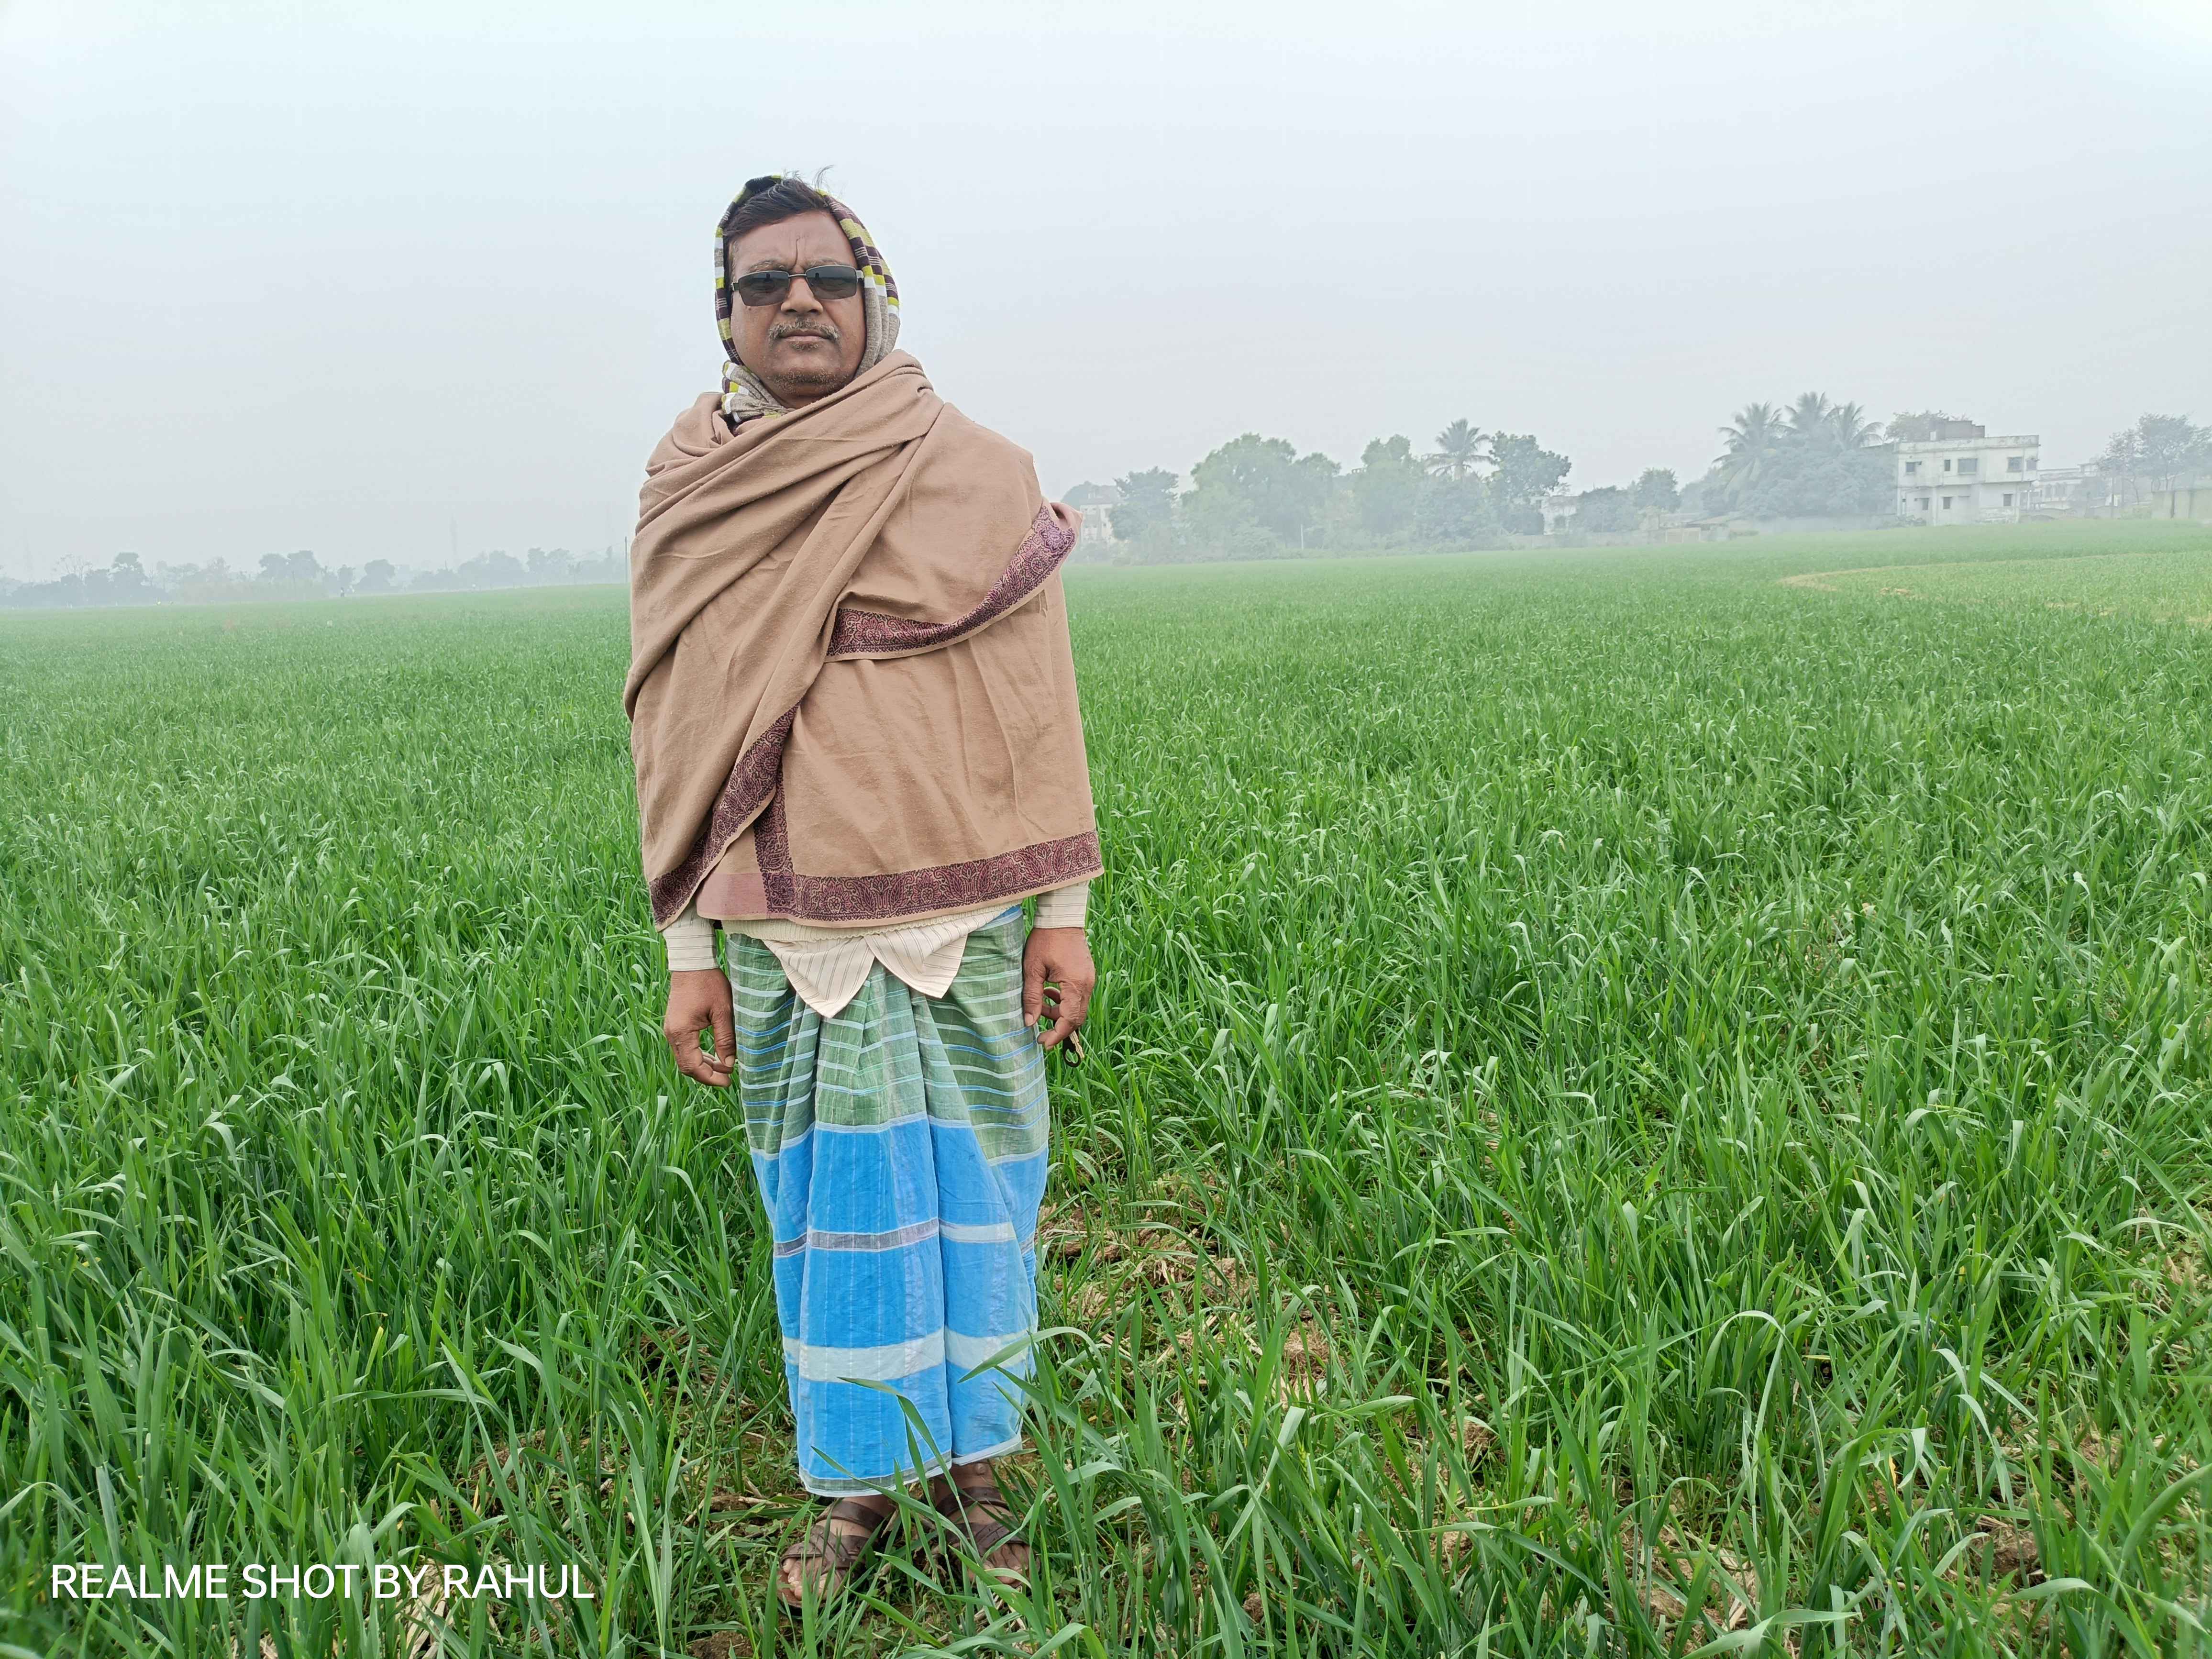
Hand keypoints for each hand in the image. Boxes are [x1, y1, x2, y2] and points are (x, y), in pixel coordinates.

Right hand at [664, 969, 734, 1086]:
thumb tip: (730, 1063)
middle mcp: (672, 1034)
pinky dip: (698, 1055)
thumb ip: (726, 1039)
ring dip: (703, 1066)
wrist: (692, 963)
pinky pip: (685, 1048)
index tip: (729, 1081)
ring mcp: (671, 1029)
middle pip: (687, 1066)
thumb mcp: (723, 1011)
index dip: (711, 1078)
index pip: (693, 1067)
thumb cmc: (708, 983)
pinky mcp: (675, 1025)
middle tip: (728, 1078)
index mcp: (682, 1032)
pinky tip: (714, 1056)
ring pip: (685, 1058)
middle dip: (707, 1075)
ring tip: (724, 1068)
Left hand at [1022, 927, 1093, 1052]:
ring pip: (1077, 1008)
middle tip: (1040, 1032)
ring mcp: (1089, 979)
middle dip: (1058, 1028)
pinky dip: (1064, 1001)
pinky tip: (1050, 992)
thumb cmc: (1045, 939)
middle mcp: (1086, 984)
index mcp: (1074, 984)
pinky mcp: (1086, 975)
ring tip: (1041, 1004)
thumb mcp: (1032, 969)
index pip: (1069, 1020)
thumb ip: (1031, 997)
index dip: (1056, 1035)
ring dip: (1060, 1013)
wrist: (1062, 917)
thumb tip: (1029, 1022)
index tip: (1041, 1042)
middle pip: (1077, 1018)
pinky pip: (1078, 996)